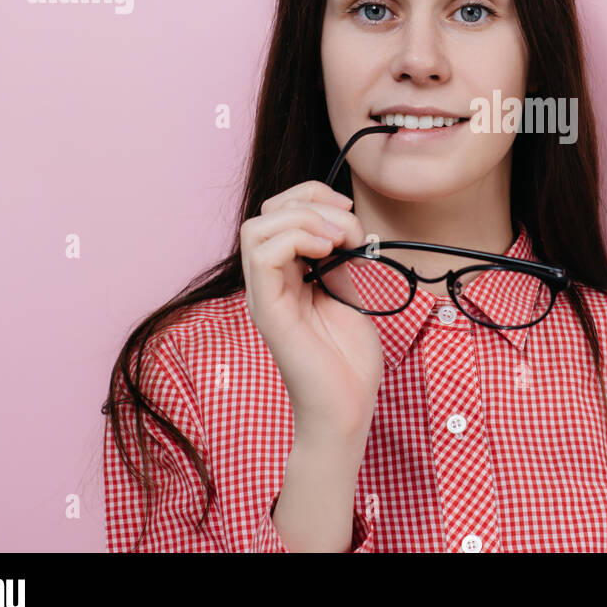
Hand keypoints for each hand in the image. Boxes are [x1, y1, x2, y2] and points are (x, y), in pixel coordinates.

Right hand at [239, 181, 381, 441]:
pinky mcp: (269, 312)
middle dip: (310, 202)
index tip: (349, 212)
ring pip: (257, 228)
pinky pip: (262, 256)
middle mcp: (268, 283)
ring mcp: (265, 296)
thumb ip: (338, 261)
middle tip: (348, 229)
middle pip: (265, 213)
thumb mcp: (348, 294)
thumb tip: (341, 228)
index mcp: (286, 276)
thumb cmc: (347, 362)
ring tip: (338, 241)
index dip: (313, 197)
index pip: (279, 213)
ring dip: (305, 219)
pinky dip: (297, 239)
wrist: (348, 408)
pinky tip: (327, 252)